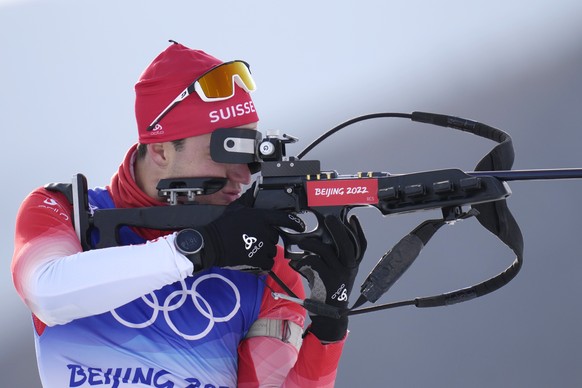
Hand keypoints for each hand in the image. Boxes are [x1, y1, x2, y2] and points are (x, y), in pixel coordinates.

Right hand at [197, 188, 304, 270]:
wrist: (213, 243)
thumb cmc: (223, 226)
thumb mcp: (236, 208)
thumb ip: (248, 200)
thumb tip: (252, 192)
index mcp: (262, 217)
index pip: (284, 219)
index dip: (295, 223)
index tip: (301, 227)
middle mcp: (265, 231)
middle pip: (276, 237)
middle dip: (267, 239)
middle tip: (254, 239)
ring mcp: (263, 246)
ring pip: (272, 251)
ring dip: (265, 251)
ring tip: (251, 249)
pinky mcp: (259, 259)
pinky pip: (269, 263)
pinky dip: (263, 263)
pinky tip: (254, 259)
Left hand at [291, 214, 366, 340]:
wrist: (329, 313)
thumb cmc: (330, 290)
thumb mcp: (339, 273)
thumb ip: (336, 258)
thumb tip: (325, 238)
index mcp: (353, 265)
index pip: (361, 245)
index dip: (358, 231)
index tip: (352, 219)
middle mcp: (349, 268)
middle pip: (346, 243)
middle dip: (337, 228)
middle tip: (328, 218)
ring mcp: (339, 274)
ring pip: (326, 250)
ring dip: (312, 243)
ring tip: (303, 242)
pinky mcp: (327, 280)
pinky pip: (314, 262)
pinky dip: (305, 260)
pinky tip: (299, 261)